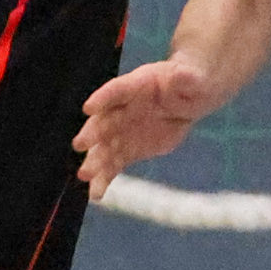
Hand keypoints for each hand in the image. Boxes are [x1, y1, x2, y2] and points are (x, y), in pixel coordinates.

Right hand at [75, 58, 222, 195]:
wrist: (187, 101)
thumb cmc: (187, 83)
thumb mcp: (191, 78)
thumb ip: (185, 78)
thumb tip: (182, 76)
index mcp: (135, 85)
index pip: (115, 90)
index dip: (102, 98)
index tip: (89, 108)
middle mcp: (121, 109)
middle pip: (103, 121)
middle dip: (92, 133)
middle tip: (79, 145)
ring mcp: (122, 131)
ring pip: (105, 147)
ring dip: (94, 161)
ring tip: (85, 176)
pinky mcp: (128, 150)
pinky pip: (113, 165)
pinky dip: (104, 179)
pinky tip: (96, 194)